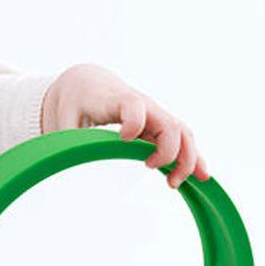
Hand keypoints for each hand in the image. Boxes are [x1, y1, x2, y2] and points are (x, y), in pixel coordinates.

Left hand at [40, 63, 209, 188]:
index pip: (134, 105)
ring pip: (183, 132)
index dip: (134, 122)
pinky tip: (200, 178)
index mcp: (116, 99)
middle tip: (153, 169)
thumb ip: (66, 139)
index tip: (125, 139)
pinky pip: (182, 140)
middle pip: (169, 122)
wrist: (89, 83)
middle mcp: (142, 106)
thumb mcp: (64, 117)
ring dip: (186, 158)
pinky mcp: (159, 126)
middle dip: (169, 150)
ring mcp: (154, 116)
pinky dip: (193, 158)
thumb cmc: (76, 101)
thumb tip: (66, 166)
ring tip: (174, 183)